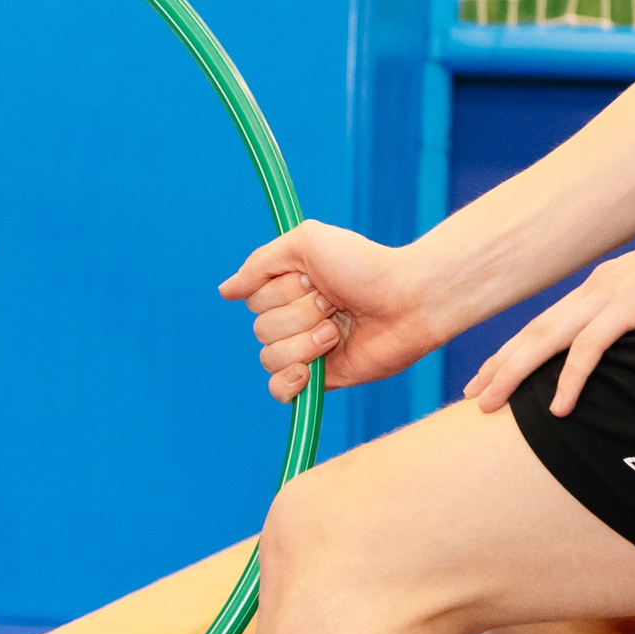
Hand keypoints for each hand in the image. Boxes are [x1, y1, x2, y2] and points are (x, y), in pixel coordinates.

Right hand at [219, 221, 441, 402]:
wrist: (409, 299)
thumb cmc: (365, 264)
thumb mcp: (307, 242)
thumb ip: (260, 262)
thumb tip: (225, 291)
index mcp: (288, 289)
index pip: (254, 300)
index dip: (281, 291)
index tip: (314, 280)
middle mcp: (294, 319)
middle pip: (261, 330)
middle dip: (299, 315)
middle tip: (335, 303)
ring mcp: (307, 350)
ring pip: (271, 357)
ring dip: (306, 342)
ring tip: (339, 331)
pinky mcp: (322, 379)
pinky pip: (280, 391)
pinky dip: (289, 383)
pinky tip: (308, 371)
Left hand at [463, 218, 634, 414]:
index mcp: (602, 285)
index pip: (545, 324)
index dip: (513, 352)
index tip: (488, 377)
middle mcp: (597, 287)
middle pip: (533, 333)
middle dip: (498, 367)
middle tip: (472, 398)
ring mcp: (613, 294)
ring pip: (546, 340)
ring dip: (515, 375)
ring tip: (491, 407)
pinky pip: (591, 347)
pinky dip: (570, 379)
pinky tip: (558, 407)